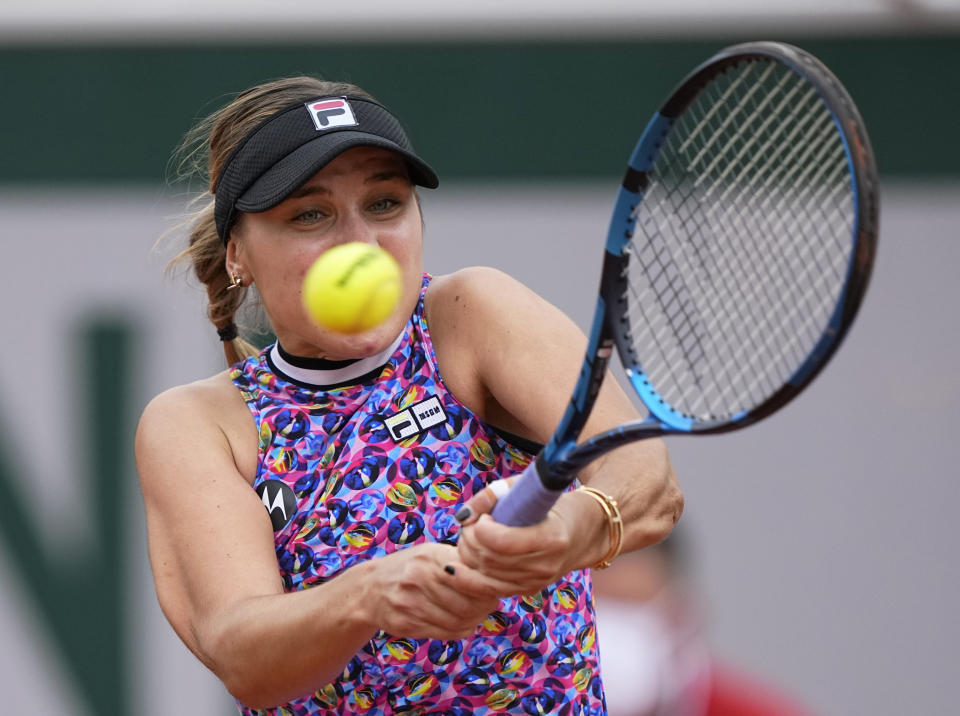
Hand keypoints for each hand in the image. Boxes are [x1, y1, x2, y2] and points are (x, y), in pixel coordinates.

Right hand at [365, 541, 511, 640]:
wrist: (368, 589)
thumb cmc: (408, 567)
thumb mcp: (429, 553)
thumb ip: (457, 559)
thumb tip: (494, 571)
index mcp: (427, 557)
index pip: (469, 576)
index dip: (487, 586)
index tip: (494, 585)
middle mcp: (417, 579)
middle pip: (466, 603)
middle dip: (484, 606)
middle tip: (490, 602)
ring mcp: (410, 604)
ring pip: (458, 621)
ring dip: (475, 619)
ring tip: (477, 612)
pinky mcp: (406, 624)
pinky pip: (445, 633)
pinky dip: (461, 629)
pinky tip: (463, 622)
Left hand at [454, 478, 583, 596]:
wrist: (582, 532)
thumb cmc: (552, 504)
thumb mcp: (527, 489)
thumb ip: (492, 496)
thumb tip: (463, 516)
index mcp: (551, 537)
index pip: (503, 542)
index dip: (482, 529)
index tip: (483, 517)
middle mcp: (545, 566)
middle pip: (491, 560)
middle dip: (469, 541)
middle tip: (469, 525)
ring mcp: (537, 582)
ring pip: (486, 577)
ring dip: (466, 557)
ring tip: (468, 538)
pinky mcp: (527, 590)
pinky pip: (490, 589)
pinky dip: (469, 577)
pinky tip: (457, 566)